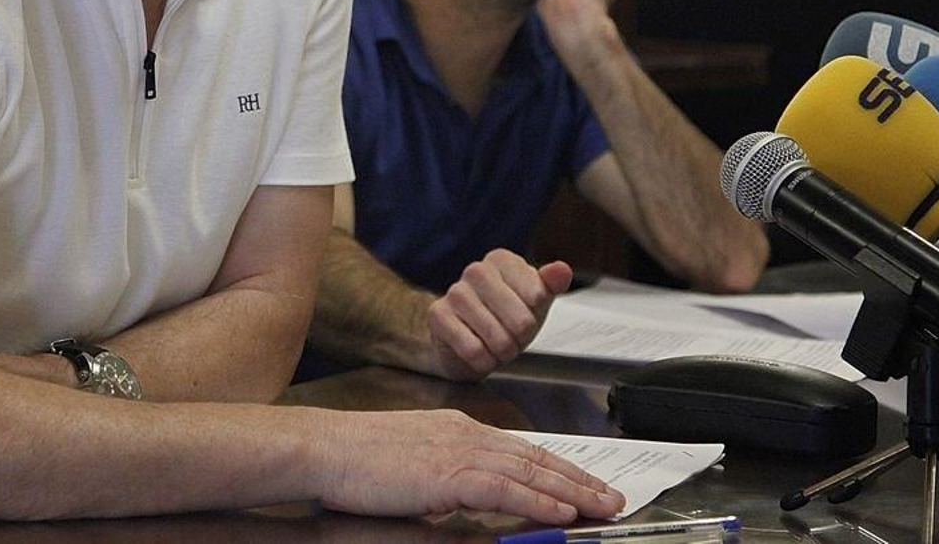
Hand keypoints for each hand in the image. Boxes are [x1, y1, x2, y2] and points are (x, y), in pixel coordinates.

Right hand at [314, 407, 625, 523]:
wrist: (324, 448)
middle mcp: (465, 434)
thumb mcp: (411, 464)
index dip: (560, 467)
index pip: (521, 449)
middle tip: (614, 497)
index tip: (587, 483)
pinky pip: (504, 487)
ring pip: (529, 470)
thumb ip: (446, 478)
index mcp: (457, 430)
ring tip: (604, 506)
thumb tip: (470, 500)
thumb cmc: (355, 461)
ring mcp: (457, 451)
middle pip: (536, 456)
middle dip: (580, 478)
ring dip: (572, 490)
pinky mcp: (446, 474)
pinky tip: (562, 509)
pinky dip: (537, 497)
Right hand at [424, 251, 572, 380]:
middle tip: (513, 339)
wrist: (467, 343)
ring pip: (496, 336)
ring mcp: (455, 292)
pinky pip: (471, 348)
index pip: (537, 294)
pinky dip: (482, 360)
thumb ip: (552, 284)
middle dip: (521, 339)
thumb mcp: (535, 302)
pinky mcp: (438, 315)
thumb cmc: (505, 318)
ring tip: (496, 347)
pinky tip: (479, 354)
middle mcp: (476, 270)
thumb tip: (562, 270)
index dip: (535, 315)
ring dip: (502, 352)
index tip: (525, 314)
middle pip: (520, 319)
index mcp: (502, 260)